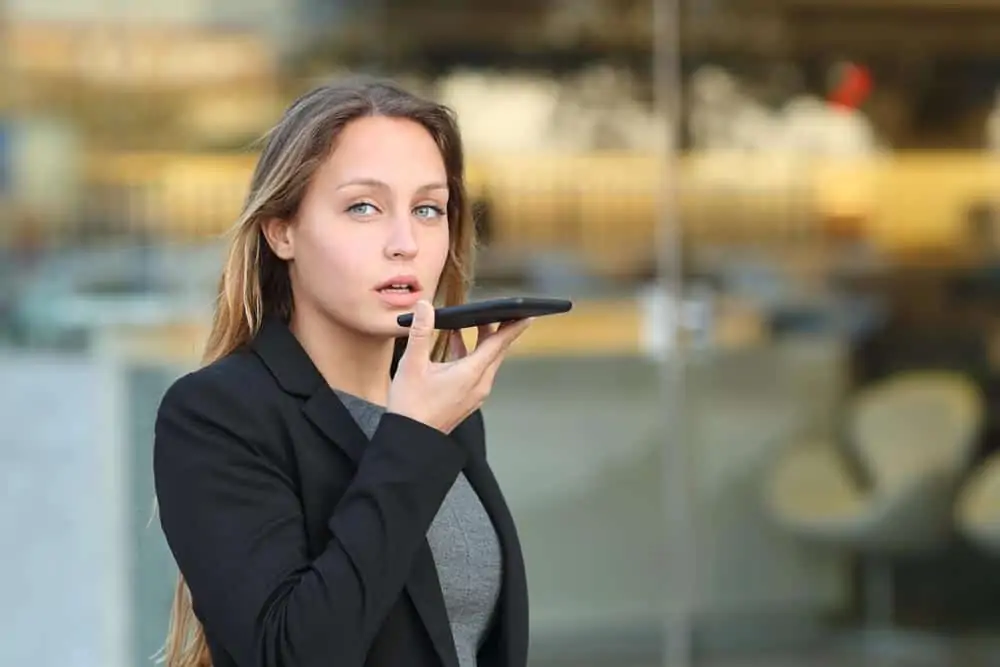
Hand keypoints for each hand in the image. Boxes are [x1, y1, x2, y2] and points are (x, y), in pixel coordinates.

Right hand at [387, 300, 531, 432]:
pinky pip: (477, 372)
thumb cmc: (411, 407)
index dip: (514, 327)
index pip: (499, 344)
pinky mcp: (467, 400)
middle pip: (495, 351)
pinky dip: (470, 356)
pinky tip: (455, 347)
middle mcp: (479, 385)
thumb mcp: (412, 365)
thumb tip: (425, 307)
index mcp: (471, 374)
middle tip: (497, 311)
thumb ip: (420, 332)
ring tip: (472, 324)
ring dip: (481, 342)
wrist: (411, 440)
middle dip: (496, 329)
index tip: (527, 314)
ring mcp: (475, 394)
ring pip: (486, 362)